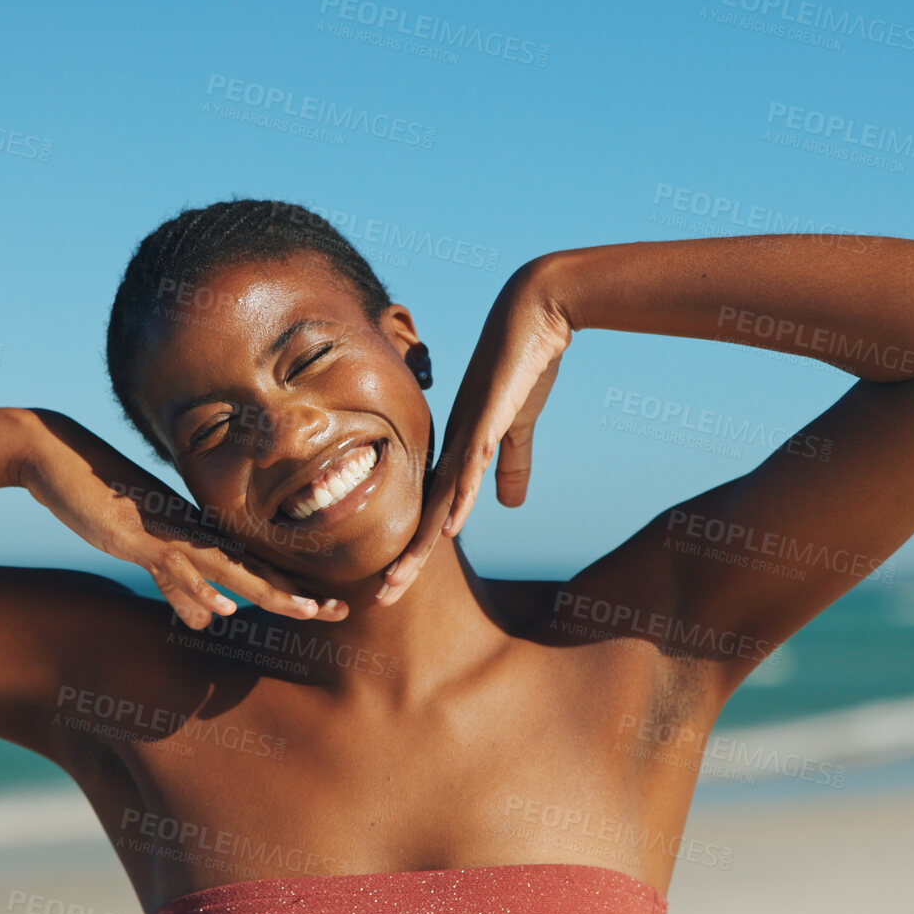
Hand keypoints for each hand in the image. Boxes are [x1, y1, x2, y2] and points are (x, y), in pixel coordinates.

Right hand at [19, 411, 347, 628]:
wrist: (54, 453)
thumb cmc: (98, 498)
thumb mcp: (141, 552)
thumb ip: (176, 586)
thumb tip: (206, 622)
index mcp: (197, 535)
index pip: (254, 566)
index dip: (290, 588)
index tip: (327, 606)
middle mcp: (191, 532)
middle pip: (255, 568)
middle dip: (298, 593)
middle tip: (342, 611)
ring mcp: (164, 531)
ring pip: (226, 567)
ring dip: (266, 591)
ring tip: (307, 611)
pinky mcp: (133, 534)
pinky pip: (174, 563)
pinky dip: (199, 587)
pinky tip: (223, 606)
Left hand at [377, 258, 574, 604]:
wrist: (534, 313)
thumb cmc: (523, 367)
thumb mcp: (517, 426)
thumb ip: (512, 465)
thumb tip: (509, 505)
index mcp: (457, 450)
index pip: (432, 511)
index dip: (413, 550)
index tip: (394, 585)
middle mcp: (451, 445)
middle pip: (423, 514)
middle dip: (402, 560)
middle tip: (379, 599)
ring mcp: (467, 432)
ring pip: (438, 499)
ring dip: (419, 543)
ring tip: (396, 580)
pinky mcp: (488, 417)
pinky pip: (472, 466)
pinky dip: (460, 499)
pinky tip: (446, 528)